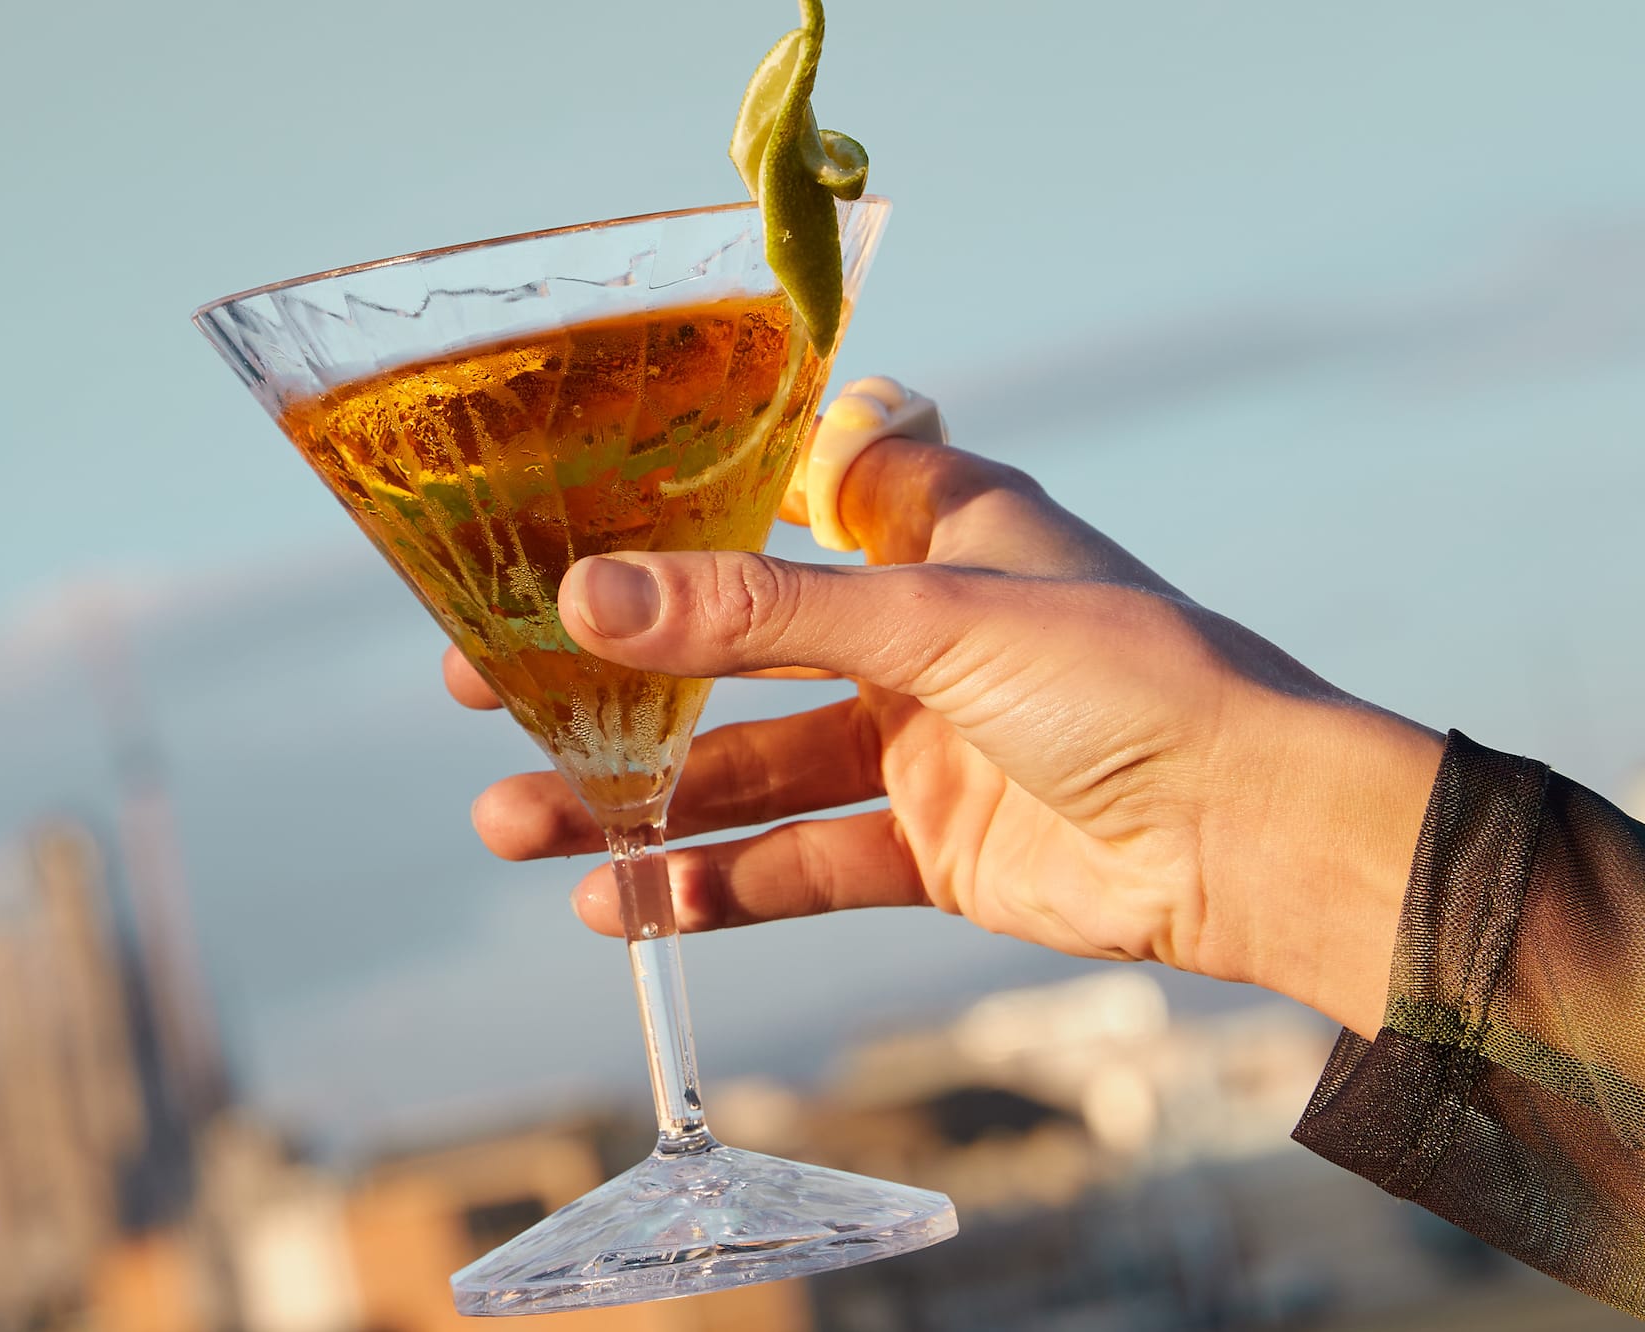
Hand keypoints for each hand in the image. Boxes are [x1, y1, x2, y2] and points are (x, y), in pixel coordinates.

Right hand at [445, 386, 1443, 1036]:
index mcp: (929, 527)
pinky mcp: (926, 846)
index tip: (549, 520)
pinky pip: (798, 864)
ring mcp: (916, 741)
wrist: (1255, 841)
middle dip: (612, 671)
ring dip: (633, 798)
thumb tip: (587, 592)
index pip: (771, 493)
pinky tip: (619, 904)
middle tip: (484, 686)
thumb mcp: (933, 620)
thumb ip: (760, 611)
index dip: (663, 506)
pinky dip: (713, 885)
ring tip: (513, 820)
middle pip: (730, 645)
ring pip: (744, 767)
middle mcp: (912, 629)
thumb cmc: (1129, 680)